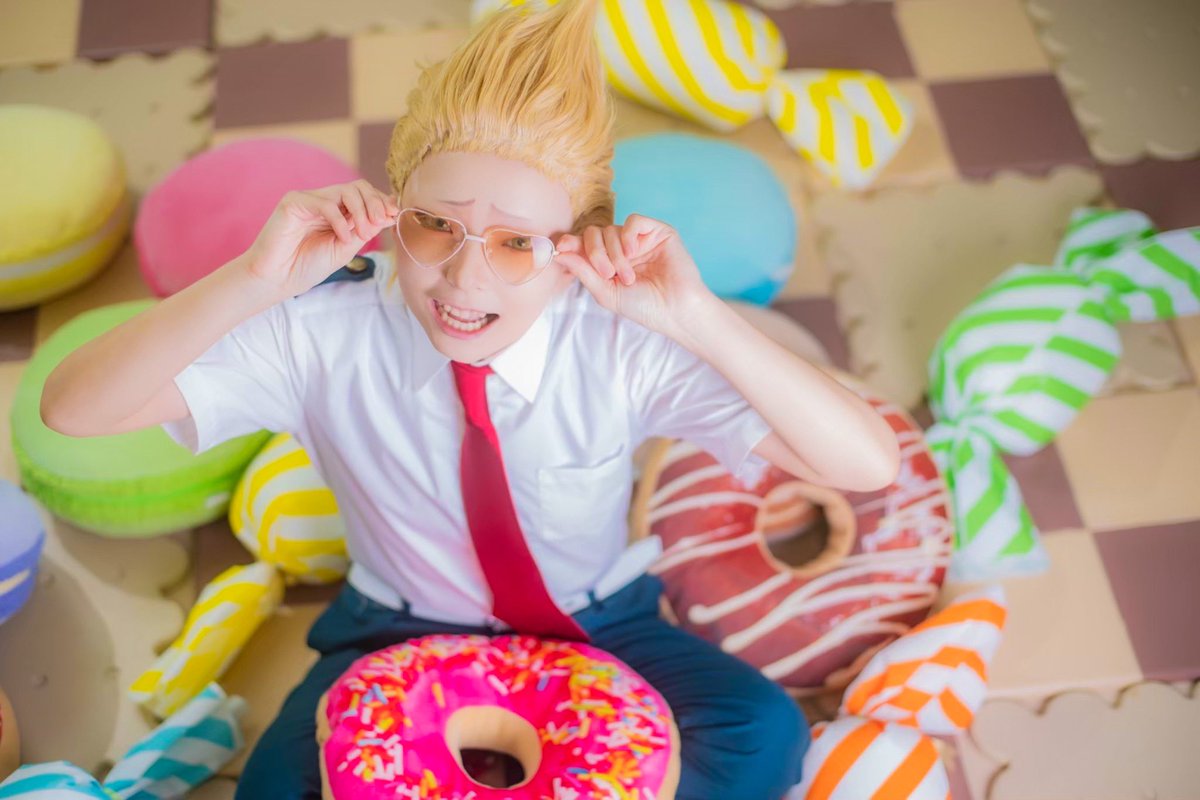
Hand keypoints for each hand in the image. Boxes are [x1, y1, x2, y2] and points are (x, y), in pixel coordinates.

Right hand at [243, 180, 399, 297]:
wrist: (277, 279)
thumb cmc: (307, 266)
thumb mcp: (345, 248)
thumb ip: (364, 230)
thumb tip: (389, 214)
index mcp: (337, 212)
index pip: (364, 195)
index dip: (382, 202)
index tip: (394, 215)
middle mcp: (324, 202)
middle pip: (358, 187)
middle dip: (375, 203)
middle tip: (381, 222)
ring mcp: (308, 200)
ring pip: (345, 190)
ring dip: (361, 211)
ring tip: (362, 233)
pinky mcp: (293, 202)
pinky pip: (325, 203)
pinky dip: (339, 221)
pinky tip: (342, 238)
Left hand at [554, 214, 711, 336]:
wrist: (675, 310)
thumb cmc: (644, 306)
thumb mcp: (606, 293)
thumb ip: (583, 271)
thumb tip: (558, 251)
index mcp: (609, 262)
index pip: (584, 244)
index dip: (572, 242)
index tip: (563, 246)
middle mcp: (622, 248)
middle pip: (594, 234)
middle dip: (595, 253)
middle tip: (608, 273)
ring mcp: (640, 239)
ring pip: (612, 229)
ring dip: (615, 253)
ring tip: (629, 276)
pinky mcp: (657, 232)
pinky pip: (634, 220)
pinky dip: (629, 235)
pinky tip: (634, 252)